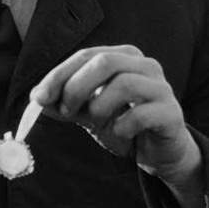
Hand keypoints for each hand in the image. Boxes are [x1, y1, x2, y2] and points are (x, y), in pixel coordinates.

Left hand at [30, 45, 203, 201]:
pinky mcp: (171, 113)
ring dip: (99, 107)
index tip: (39, 97)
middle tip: (65, 111)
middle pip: (104, 62)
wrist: (159, 152)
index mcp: (124, 57)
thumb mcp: (89, 112)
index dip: (59, 75)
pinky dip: (122, 126)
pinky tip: (120, 133)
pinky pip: (141, 114)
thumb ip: (65, 103)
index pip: (86, 55)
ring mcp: (161, 87)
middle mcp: (145, 65)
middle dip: (76, 87)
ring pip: (124, 83)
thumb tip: (37, 100)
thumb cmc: (123, 124)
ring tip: (96, 123)